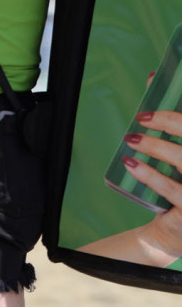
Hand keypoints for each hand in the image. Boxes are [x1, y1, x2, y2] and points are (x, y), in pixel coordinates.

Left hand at [120, 110, 181, 260]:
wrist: (177, 231)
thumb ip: (171, 122)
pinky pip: (174, 190)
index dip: (177, 112)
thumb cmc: (180, 184)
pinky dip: (151, 175)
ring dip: (157, 147)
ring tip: (132, 140)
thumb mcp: (178, 154)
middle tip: (141, 118)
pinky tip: (131, 164)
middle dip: (170, 122)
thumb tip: (152, 77)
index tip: (157, 99)